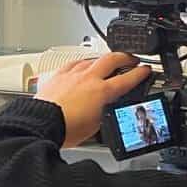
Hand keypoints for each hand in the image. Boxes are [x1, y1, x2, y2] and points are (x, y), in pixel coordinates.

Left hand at [38, 53, 152, 147]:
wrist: (41, 124)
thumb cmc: (65, 129)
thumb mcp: (95, 127)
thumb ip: (104, 113)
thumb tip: (106, 110)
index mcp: (103, 92)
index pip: (128, 79)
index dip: (140, 73)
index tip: (145, 70)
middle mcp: (89, 78)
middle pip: (112, 59)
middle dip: (125, 57)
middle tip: (131, 59)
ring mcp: (73, 74)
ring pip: (92, 58)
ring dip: (103, 59)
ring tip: (107, 61)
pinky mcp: (59, 75)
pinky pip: (74, 63)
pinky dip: (82, 62)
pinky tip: (82, 64)